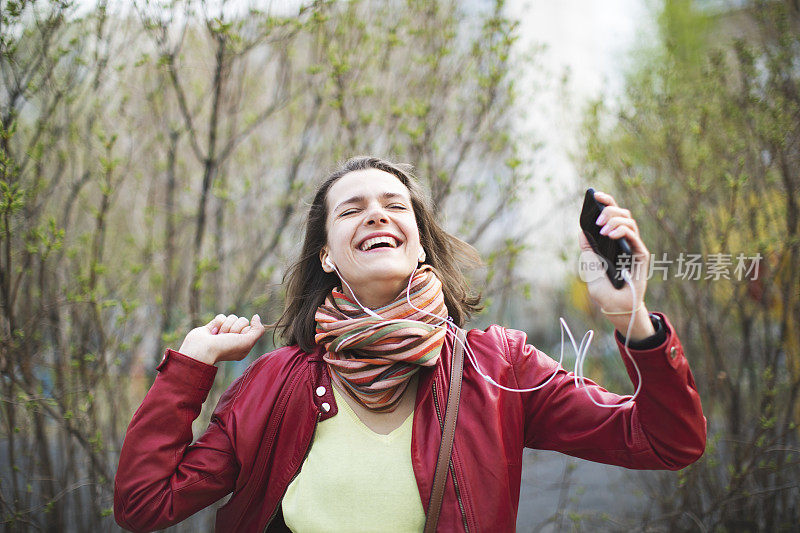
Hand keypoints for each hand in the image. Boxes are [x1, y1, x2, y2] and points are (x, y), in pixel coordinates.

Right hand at [178, 314, 264, 365]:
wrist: (202, 349)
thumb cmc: (225, 348)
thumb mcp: (248, 342)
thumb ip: (258, 330)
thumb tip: (256, 317)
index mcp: (244, 345)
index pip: (250, 327)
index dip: (244, 330)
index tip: (237, 338)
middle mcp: (235, 339)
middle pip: (242, 320)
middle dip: (234, 328)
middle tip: (226, 337)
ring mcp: (224, 332)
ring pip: (231, 317)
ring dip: (225, 326)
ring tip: (218, 336)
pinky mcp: (214, 327)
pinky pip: (221, 317)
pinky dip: (217, 323)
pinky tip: (212, 332)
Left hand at [578, 191, 654, 340]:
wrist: (616, 308)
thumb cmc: (603, 291)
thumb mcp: (589, 269)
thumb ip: (588, 250)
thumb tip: (582, 232)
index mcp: (611, 241)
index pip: (610, 216)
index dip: (604, 202)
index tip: (594, 194)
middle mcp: (623, 241)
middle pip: (621, 213)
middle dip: (608, 210)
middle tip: (596, 220)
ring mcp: (633, 246)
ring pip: (628, 220)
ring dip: (614, 220)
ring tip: (601, 229)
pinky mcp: (641, 254)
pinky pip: (634, 235)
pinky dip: (622, 231)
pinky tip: (610, 234)